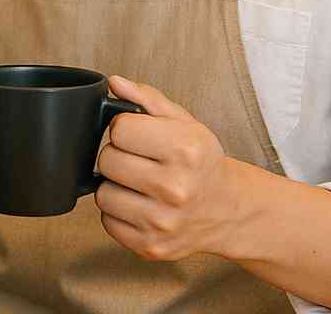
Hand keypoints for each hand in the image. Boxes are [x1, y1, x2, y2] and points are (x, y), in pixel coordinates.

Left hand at [95, 75, 238, 261]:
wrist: (227, 209)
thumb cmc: (201, 161)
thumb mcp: (183, 121)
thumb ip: (146, 98)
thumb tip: (115, 83)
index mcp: (185, 149)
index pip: (120, 129)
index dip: (124, 128)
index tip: (137, 134)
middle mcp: (175, 188)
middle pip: (107, 161)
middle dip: (118, 155)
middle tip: (138, 158)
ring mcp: (162, 222)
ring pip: (103, 193)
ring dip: (115, 185)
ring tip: (138, 182)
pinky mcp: (151, 247)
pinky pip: (107, 222)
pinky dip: (118, 212)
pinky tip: (139, 204)